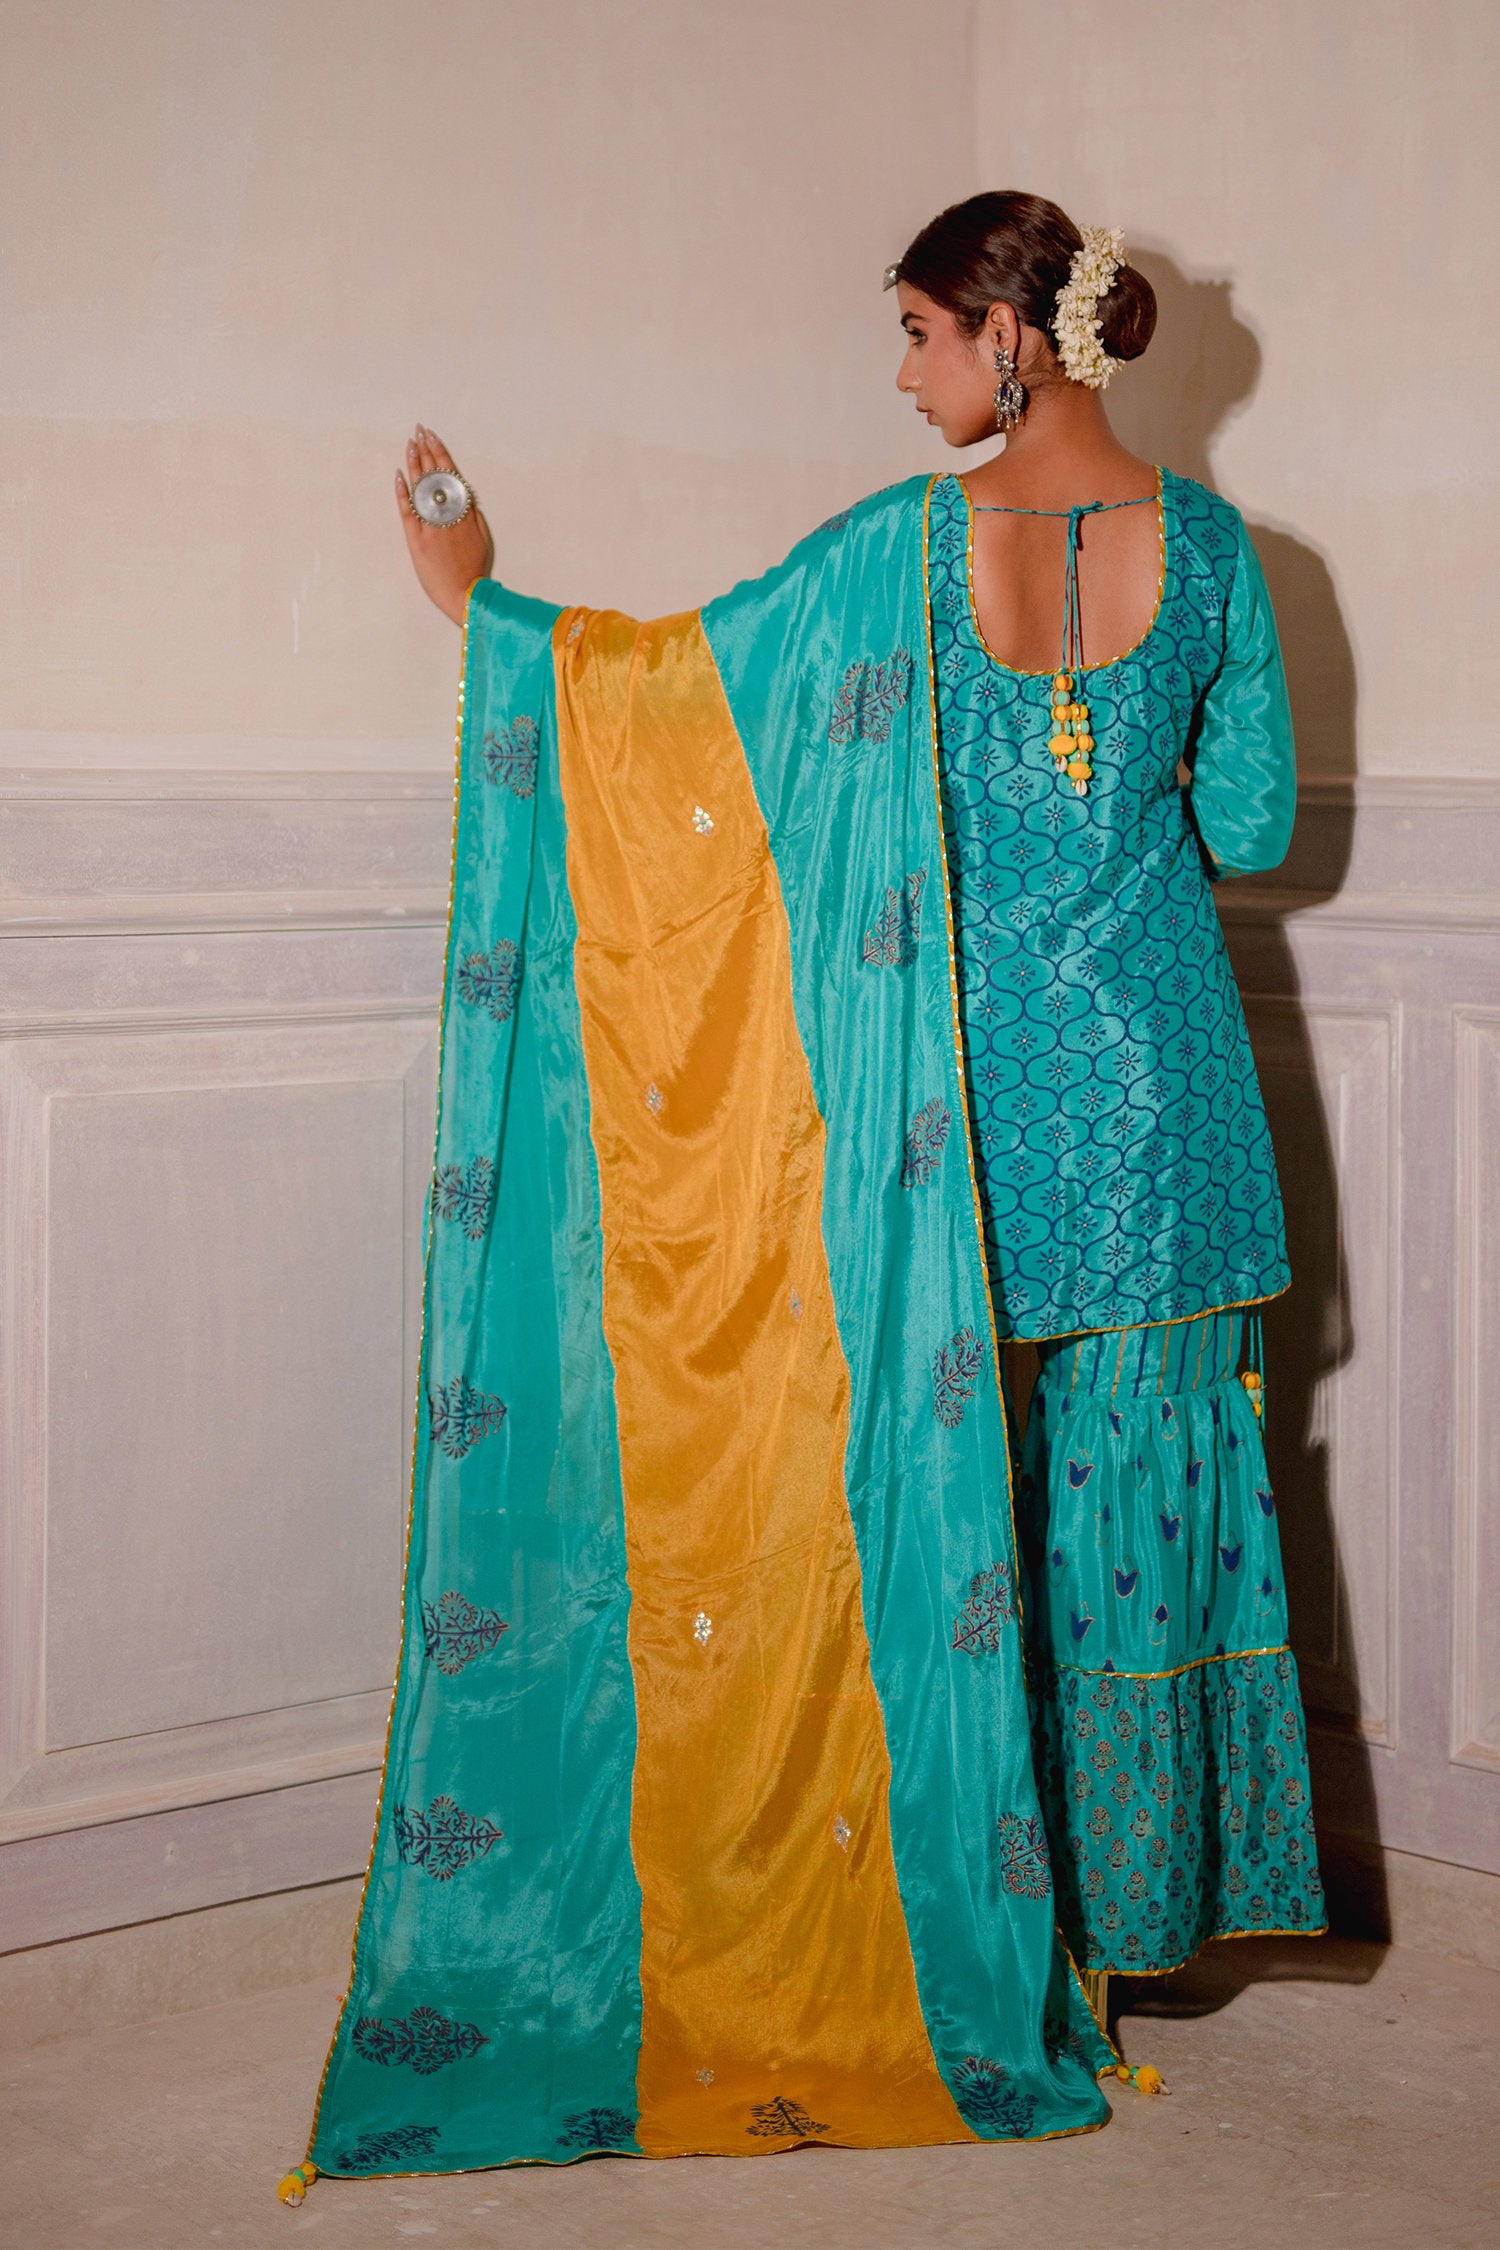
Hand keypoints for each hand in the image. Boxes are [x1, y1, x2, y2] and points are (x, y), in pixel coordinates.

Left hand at [395, 426, 494, 625]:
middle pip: (434, 475)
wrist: (465, 596)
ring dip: (414, 463)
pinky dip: (403, 492)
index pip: (450, 474)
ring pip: (421, 488)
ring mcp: (431, 526)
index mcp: (464, 512)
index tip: (432, 436)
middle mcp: (447, 514)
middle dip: (425, 450)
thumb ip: (472, 514)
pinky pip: (408, 511)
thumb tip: (465, 494)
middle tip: (418, 431)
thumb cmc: (475, 569)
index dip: (440, 452)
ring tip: (410, 444)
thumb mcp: (482, 538)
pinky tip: (399, 475)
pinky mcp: (417, 540)